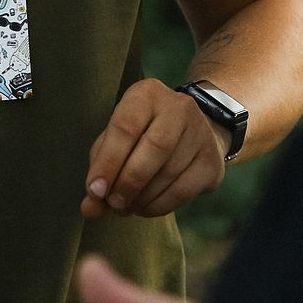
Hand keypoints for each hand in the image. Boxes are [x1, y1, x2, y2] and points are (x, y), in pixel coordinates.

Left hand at [82, 79, 227, 219]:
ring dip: (142, 198)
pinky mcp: (212, 160)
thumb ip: (100, 170)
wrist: (191, 132)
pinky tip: (146, 208)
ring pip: (170, 171)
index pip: (126, 126)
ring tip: (126, 207)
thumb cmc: (142, 135)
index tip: (95, 190)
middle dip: (129, 181)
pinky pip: (184, 190)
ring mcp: (201, 132)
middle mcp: (178, 106)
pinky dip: (160, 205)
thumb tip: (90, 208)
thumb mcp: (116, 141)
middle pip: (154, 147)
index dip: (108, 162)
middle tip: (113, 204)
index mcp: (147, 94)